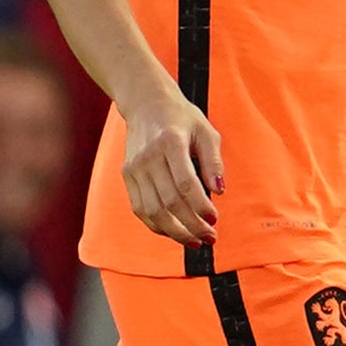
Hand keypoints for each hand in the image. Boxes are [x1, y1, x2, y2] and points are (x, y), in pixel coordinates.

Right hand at [116, 89, 222, 247]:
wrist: (146, 104)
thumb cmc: (182, 118)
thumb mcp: (206, 132)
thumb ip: (214, 162)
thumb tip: (219, 191)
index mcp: (170, 143)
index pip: (185, 184)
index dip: (200, 206)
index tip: (214, 219)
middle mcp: (148, 157)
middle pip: (169, 202)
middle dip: (191, 225)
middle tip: (210, 237)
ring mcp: (134, 168)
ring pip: (152, 210)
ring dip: (174, 231)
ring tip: (194, 241)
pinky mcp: (127, 175)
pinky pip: (140, 208)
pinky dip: (157, 225)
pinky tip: (174, 232)